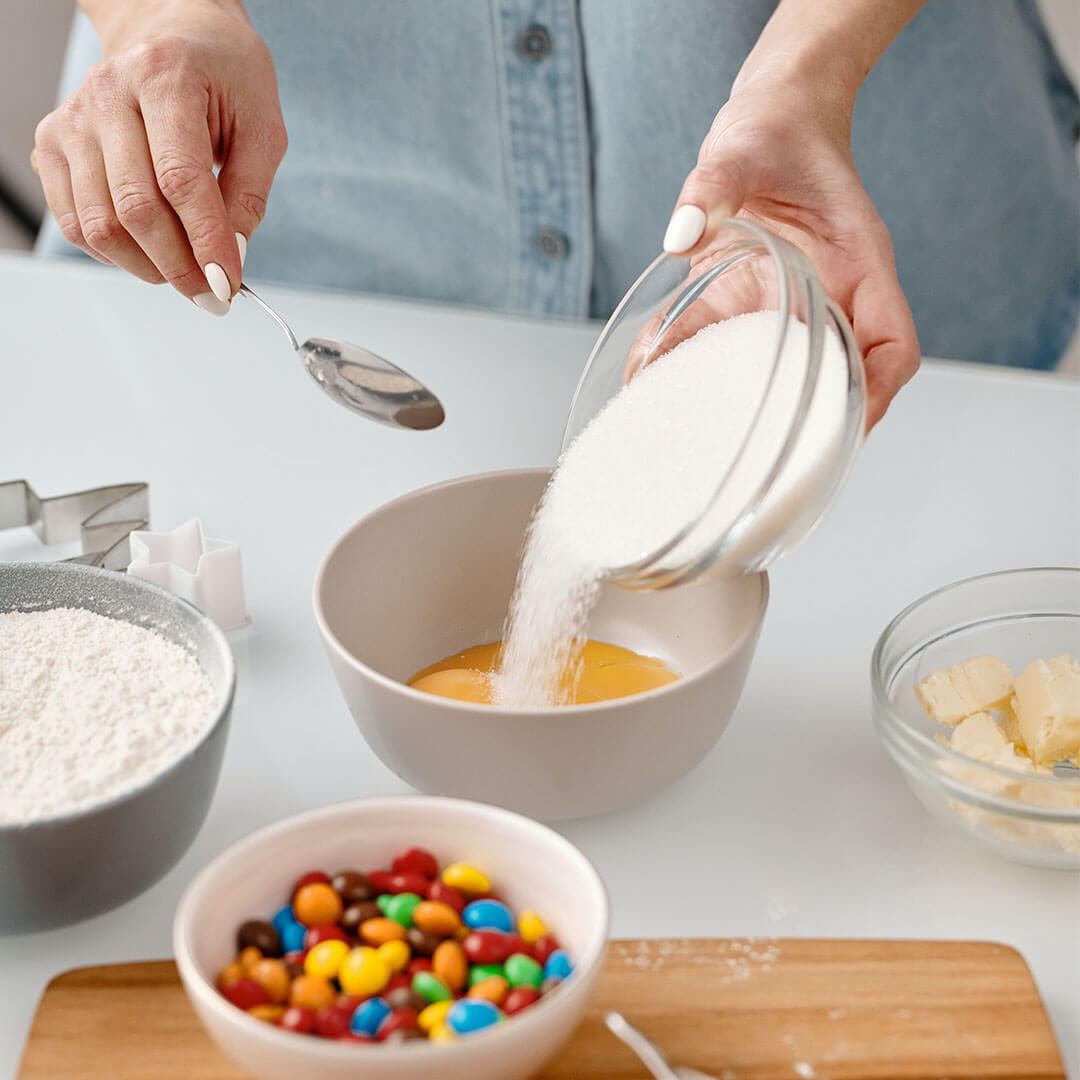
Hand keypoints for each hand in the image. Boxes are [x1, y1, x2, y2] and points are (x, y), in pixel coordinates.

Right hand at [34, 0, 286, 313]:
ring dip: (148, 266)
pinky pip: (74, 221)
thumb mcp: (263, 125)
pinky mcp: (54, 144)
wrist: (174, 34)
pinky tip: (148, 251)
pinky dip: (114, 253)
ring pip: (100, 223)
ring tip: (185, 273)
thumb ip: (250, 193)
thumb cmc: (223, 76)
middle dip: (180, 266)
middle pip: (136, 207)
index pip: (180, 179)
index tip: (228, 285)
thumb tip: (232, 256)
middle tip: (212, 295)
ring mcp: (74, 120)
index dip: (206, 241)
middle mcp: (108, 94)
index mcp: (165, 77)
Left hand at [663, 66, 918, 429]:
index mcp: (858, 265)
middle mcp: (831, 297)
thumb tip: (683, 232)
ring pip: (788, 375)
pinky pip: (732, 351)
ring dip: (755, 411)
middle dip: (815, 426)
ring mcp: (792, 307)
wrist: (768, 122)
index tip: (849, 428)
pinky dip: (702, 375)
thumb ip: (712, 186)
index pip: (892, 345)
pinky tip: (660, 390)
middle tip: (772, 470)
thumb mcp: (741, 148)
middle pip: (843, 379)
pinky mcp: (750, 305)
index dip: (877, 393)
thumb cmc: (774, 131)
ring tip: (710, 448)